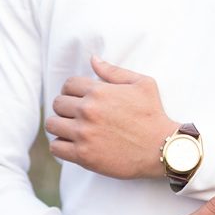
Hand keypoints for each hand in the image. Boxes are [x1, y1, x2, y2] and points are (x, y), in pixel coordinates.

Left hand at [45, 55, 175, 179]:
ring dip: (60, 125)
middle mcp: (87, 110)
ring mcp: (83, 133)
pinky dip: (60, 145)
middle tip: (77, 115)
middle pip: (57, 103)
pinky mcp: (83, 155)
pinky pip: (56, 147)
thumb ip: (113, 71)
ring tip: (72, 129)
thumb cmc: (153, 114)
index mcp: (98, 91)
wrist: (162, 148)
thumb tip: (93, 59)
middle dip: (65, 108)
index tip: (79, 99)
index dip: (72, 91)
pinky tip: (72, 144)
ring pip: (52, 124)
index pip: (68, 85)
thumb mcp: (141, 84)